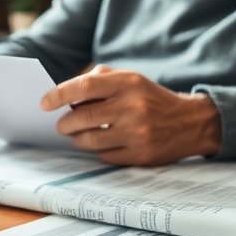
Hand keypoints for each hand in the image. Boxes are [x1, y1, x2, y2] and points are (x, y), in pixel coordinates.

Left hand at [39, 65, 221, 165]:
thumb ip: (100, 80)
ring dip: (78, 139)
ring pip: (90, 140)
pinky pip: (105, 156)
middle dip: (65, 123)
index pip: (85, 86)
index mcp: (129, 83)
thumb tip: (66, 94)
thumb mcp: (131, 79)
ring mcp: (138, 133)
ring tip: (78, 134)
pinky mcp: (141, 155)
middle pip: (83, 117)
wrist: (191, 122)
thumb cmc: (151, 98)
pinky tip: (102, 143)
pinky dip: (98, 151)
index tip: (44, 103)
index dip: (60, 94)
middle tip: (61, 125)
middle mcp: (133, 107)